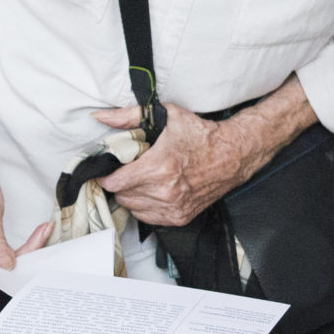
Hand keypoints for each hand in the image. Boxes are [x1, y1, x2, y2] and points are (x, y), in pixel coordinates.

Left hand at [95, 104, 254, 226]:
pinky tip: (153, 190)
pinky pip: (148, 217)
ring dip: (132, 195)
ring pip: (133, 208)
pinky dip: (145, 206)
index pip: (115, 183)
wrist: (231, 155)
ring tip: (141, 179)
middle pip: (122, 196)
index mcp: (159, 167)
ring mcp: (173, 207)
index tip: (108, 169)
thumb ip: (129, 116)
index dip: (107, 175)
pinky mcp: (180, 217)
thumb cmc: (200, 135)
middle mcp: (165, 191)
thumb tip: (102, 117)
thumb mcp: (166, 116)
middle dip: (120, 183)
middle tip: (127, 170)